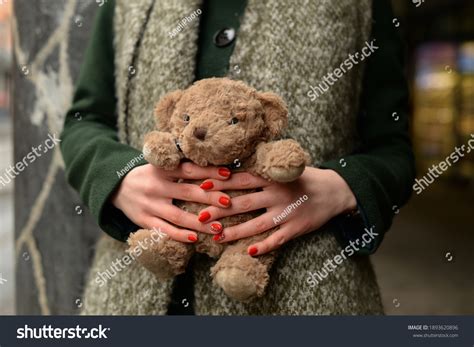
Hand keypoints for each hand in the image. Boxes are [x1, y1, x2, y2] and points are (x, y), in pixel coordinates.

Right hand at [111, 162, 232, 242]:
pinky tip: (195, 238)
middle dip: (210, 197)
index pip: (189, 169)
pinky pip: (164, 230)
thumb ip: (182, 167)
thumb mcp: (161, 165)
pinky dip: (180, 235)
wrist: (116, 187)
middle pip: (187, 192)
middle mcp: (156, 186)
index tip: (227, 174)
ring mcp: (150, 205)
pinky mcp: (144, 220)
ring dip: (199, 222)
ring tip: (219, 227)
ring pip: (178, 215)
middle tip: (229, 202)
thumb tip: (216, 169)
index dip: (208, 171)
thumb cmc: (149, 175)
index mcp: (162, 169)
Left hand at [197, 167, 356, 254]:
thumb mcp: (283, 169)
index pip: (241, 179)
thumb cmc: (304, 178)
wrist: (336, 190)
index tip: (201, 187)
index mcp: (272, 177)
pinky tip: (249, 251)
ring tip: (217, 237)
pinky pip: (278, 239)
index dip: (221, 183)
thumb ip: (261, 170)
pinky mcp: (297, 228)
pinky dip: (264, 246)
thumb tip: (229, 169)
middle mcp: (277, 194)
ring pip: (257, 225)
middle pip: (244, 203)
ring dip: (236, 232)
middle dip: (221, 210)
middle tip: (201, 217)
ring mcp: (287, 212)